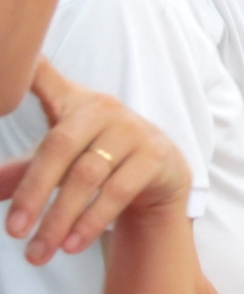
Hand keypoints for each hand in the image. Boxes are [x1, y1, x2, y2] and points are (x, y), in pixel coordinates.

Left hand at [1, 58, 190, 265]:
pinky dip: (92, 221)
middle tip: (13, 232)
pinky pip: (118, 191)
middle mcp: (103, 109)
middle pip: (60, 145)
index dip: (28, 69)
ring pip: (87, 176)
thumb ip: (24, 172)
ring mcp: (132, 130)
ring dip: (60, 219)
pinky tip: (74, 243)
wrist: (159, 170)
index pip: (46, 79)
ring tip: (39, 252)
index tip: (15, 62)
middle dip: (33, 192)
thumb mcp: (61, 160)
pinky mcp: (154, 156)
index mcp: (74, 102)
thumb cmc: (100, 156)